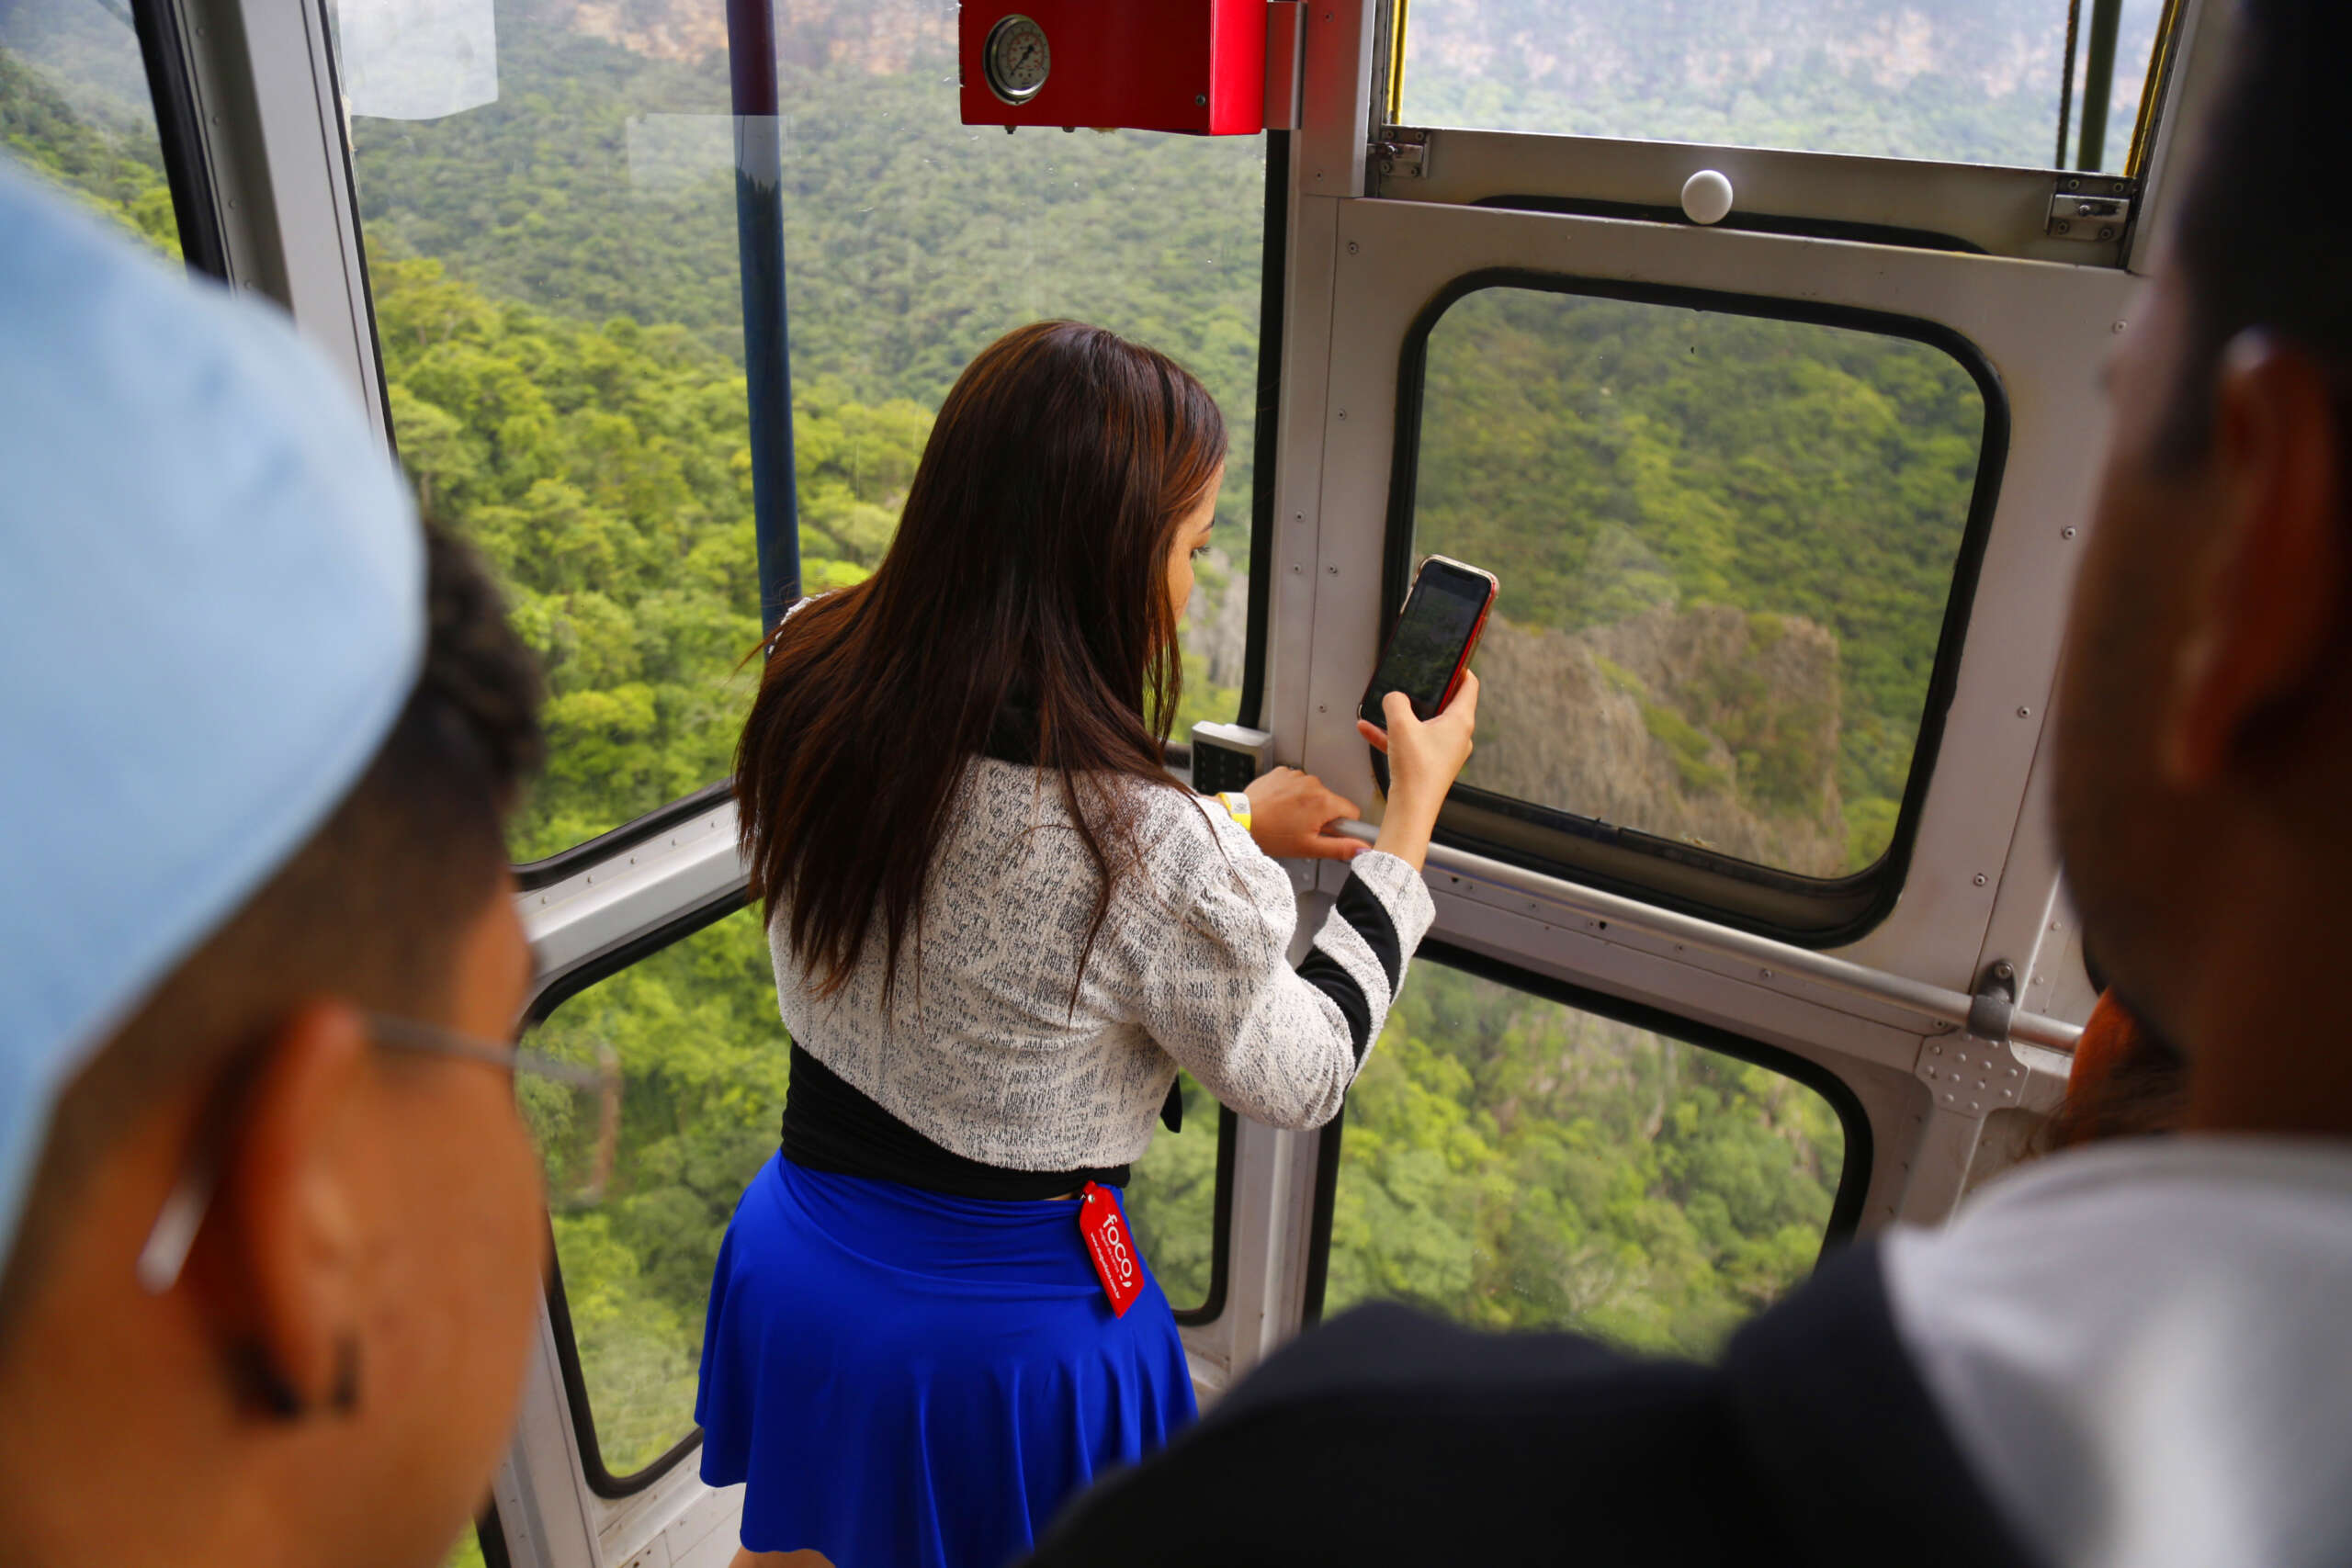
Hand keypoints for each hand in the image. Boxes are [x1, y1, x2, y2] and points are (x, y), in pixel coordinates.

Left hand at [1242, 767, 1363, 861]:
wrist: (1240, 820)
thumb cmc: (1271, 834)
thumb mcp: (1309, 848)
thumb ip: (1340, 848)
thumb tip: (1363, 848)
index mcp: (1324, 802)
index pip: (1351, 811)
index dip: (1342, 826)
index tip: (1327, 832)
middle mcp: (1313, 783)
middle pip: (1331, 802)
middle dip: (1322, 815)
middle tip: (1302, 829)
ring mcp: (1297, 775)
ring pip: (1313, 792)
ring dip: (1306, 804)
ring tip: (1288, 818)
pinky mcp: (1283, 772)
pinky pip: (1296, 783)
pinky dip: (1291, 794)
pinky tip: (1280, 806)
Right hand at [1354, 670, 1478, 868]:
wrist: (1412, 810)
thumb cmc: (1417, 771)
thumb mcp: (1401, 725)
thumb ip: (1395, 702)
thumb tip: (1393, 697)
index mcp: (1461, 721)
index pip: (1469, 685)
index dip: (1460, 668)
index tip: (1450, 660)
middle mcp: (1458, 736)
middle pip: (1445, 703)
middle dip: (1424, 693)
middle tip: (1412, 682)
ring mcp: (1445, 751)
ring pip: (1424, 724)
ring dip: (1402, 716)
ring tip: (1381, 709)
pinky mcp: (1431, 763)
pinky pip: (1411, 741)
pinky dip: (1394, 735)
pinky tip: (1369, 730)